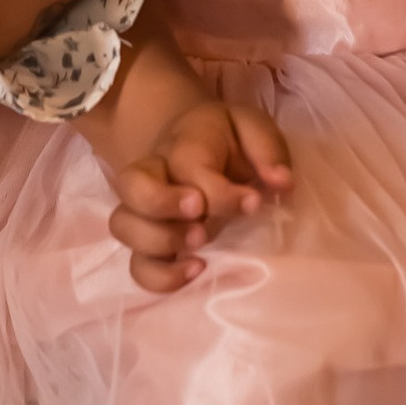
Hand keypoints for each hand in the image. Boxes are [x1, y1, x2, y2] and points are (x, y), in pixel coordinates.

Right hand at [108, 98, 290, 294]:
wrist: (191, 142)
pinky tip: (195, 271)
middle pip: (132, 187)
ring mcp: (145, 210)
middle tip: (202, 223)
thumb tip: (282, 182)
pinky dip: (159, 276)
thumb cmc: (227, 140)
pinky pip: (136, 264)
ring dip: (158, 242)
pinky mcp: (149, 242)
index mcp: (183, 145)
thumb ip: (268, 148)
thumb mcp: (252, 128)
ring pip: (123, 226)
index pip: (189, 168)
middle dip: (163, 205)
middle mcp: (155, 175)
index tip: (254, 202)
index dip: (221, 193)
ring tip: (200, 249)